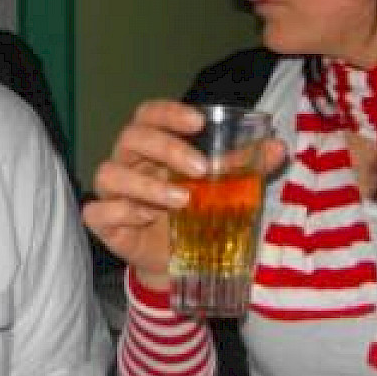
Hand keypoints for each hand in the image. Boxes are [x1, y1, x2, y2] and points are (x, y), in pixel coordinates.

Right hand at [83, 100, 288, 290]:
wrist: (180, 262)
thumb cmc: (195, 213)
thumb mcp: (221, 189)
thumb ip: (243, 167)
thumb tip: (278, 147)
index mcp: (152, 147)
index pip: (149, 114)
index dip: (168, 112)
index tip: (198, 121)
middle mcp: (127, 162)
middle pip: (131, 137)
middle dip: (166, 148)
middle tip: (201, 169)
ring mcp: (111, 192)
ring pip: (109, 173)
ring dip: (147, 185)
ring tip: (182, 200)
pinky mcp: (104, 223)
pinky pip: (98, 211)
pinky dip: (122, 212)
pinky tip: (146, 219)